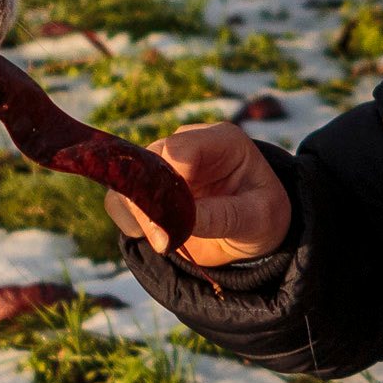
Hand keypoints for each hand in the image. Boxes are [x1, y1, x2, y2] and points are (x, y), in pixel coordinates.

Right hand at [104, 121, 290, 266]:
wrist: (251, 229)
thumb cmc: (262, 215)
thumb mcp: (258, 218)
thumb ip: (224, 216)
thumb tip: (181, 221)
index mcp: (222, 140)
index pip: (181, 147)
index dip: (171, 177)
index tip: (178, 214)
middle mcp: (187, 144)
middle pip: (149, 162)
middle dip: (151, 202)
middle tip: (163, 240)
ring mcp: (163, 164)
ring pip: (128, 179)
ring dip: (136, 213)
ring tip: (161, 242)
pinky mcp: (147, 187)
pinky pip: (120, 198)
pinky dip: (128, 220)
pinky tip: (149, 236)